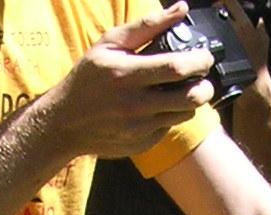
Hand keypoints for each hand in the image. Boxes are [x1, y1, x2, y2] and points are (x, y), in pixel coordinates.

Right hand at [48, 5, 215, 159]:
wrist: (65, 122)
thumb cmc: (88, 79)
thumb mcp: (110, 44)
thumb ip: (147, 25)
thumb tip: (180, 9)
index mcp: (127, 74)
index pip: (177, 68)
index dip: (200, 61)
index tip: (204, 57)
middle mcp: (135, 104)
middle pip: (190, 97)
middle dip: (205, 85)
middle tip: (201, 77)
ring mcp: (140, 128)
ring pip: (185, 114)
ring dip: (190, 101)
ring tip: (179, 90)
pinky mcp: (142, 143)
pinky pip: (169, 128)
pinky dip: (170, 115)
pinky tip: (156, 107)